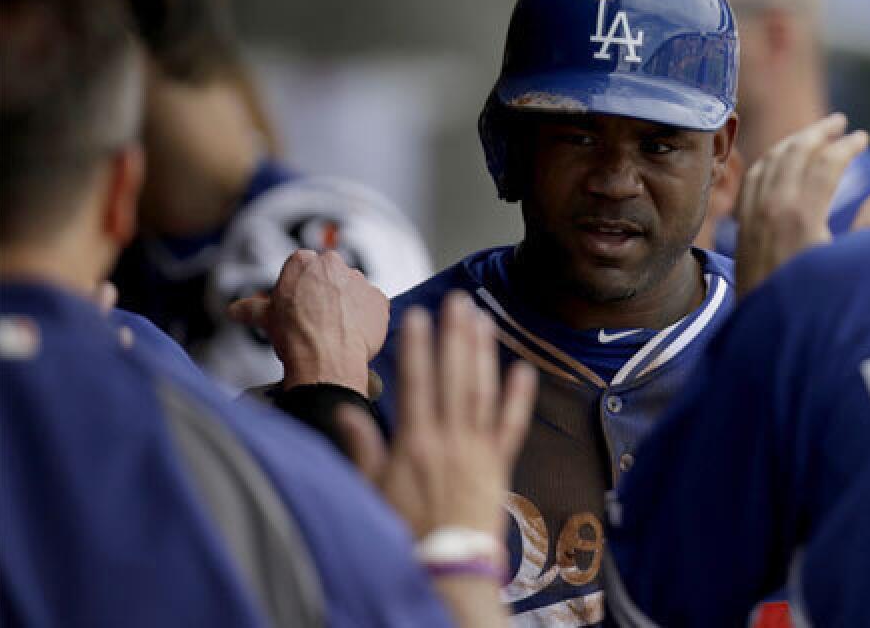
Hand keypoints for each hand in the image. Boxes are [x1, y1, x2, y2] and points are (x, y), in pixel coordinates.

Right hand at [228, 249, 387, 393]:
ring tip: (336, 330)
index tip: (301, 305)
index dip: (302, 289)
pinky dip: (367, 317)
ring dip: (348, 305)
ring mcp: (360, 281)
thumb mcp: (266, 319)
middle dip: (326, 294)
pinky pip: (373, 305)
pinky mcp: (379, 299)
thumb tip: (235, 310)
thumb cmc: (296, 338)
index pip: (303, 267)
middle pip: (330, 276)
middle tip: (318, 319)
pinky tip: (354, 334)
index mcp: (303, 262)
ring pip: (353, 290)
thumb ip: (251, 308)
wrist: (327, 360)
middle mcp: (334, 265)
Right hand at [334, 292, 536, 539]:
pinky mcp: (499, 465)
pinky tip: (523, 370)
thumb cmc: (406, 532)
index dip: (418, 347)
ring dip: (482, 353)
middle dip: (454, 336)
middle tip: (458, 302)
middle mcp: (448, 440)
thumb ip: (361, 446)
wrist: (446, 567)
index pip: (416, 383)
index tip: (418, 315)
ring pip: (481, 392)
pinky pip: (511, 426)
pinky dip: (518, 397)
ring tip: (482, 320)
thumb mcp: (371, 489)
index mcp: (414, 443)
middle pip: (453, 377)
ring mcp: (477, 450)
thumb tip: (347, 411)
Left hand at [734, 113, 869, 295]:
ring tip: (813, 134)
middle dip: (820, 132)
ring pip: (769, 162)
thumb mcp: (850, 271)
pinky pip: (751, 180)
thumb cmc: (815, 309)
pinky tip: (780, 160)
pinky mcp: (742, 229)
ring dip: (793, 142)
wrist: (765, 339)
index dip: (847, 146)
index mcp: (803, 215)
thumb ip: (869, 230)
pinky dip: (768, 161)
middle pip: (795, 152)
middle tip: (840, 122)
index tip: (864, 138)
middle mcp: (772, 209)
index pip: (826, 162)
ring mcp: (753, 217)